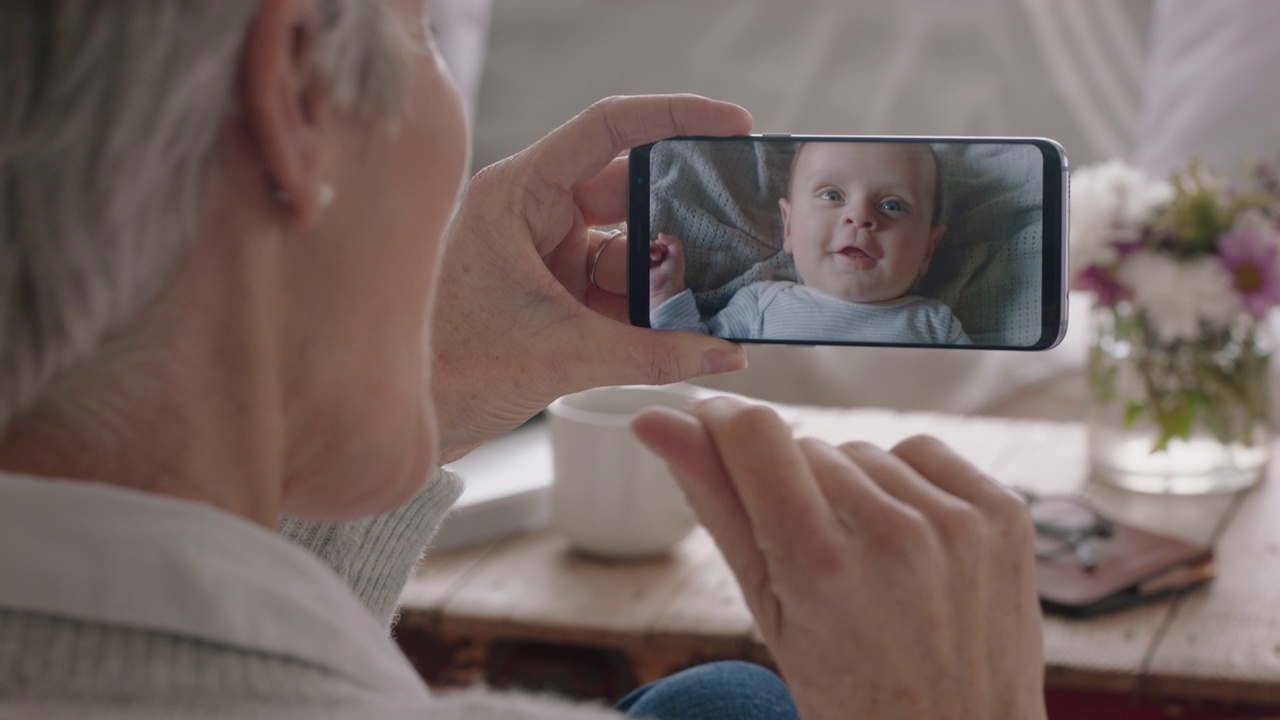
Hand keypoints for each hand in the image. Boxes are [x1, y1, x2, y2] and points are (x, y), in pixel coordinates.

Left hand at [432, 95, 752, 461]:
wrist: (401, 424)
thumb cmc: (449, 373)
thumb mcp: (563, 356)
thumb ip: (654, 355)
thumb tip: (727, 356)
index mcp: (518, 194)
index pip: (607, 130)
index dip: (675, 118)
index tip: (733, 125)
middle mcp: (530, 213)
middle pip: (628, 191)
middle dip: (682, 217)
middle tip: (738, 228)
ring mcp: (541, 254)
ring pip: (627, 245)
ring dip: (668, 273)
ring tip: (716, 296)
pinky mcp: (549, 293)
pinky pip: (614, 286)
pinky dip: (648, 306)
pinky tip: (686, 325)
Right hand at [632, 397, 1045, 719]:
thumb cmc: (850, 693)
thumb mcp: (767, 612)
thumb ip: (715, 506)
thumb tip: (658, 423)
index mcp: (820, 565)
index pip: (754, 433)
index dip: (718, 421)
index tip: (705, 427)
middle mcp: (893, 534)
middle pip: (806, 446)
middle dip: (792, 487)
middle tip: (813, 563)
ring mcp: (957, 521)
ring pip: (862, 451)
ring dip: (851, 490)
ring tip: (868, 565)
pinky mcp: (1004, 511)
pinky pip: (922, 452)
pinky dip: (905, 485)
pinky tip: (910, 543)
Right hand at [648, 232, 686, 307]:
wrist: (664, 285)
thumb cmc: (674, 273)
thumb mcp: (678, 253)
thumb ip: (673, 241)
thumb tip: (660, 234)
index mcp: (667, 253)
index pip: (662, 241)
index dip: (664, 242)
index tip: (666, 249)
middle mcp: (658, 255)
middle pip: (654, 242)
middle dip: (657, 246)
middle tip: (661, 255)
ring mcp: (649, 260)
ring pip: (647, 246)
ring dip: (652, 250)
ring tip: (656, 258)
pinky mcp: (641, 263)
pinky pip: (640, 252)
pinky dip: (645, 253)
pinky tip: (651, 259)